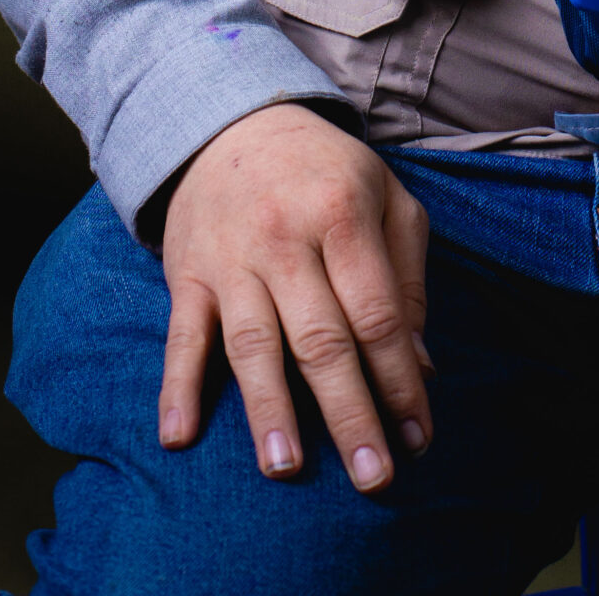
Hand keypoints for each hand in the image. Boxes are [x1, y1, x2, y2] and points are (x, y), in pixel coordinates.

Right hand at [158, 101, 432, 491]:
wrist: (234, 120)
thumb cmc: (326, 171)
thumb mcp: (385, 198)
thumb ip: (406, 277)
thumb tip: (421, 364)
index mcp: (342, 215)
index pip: (377, 314)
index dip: (400, 379)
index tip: (418, 436)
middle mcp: (286, 237)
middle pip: (321, 340)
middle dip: (350, 413)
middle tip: (373, 478)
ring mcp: (231, 258)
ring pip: (252, 344)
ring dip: (269, 410)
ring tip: (286, 470)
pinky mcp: (187, 274)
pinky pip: (181, 335)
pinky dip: (177, 386)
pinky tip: (178, 435)